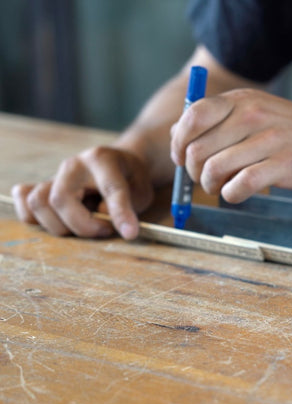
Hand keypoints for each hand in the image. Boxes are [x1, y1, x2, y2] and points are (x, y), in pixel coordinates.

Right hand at [11, 146, 153, 239]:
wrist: (120, 164)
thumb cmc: (132, 179)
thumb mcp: (142, 191)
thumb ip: (128, 204)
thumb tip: (101, 216)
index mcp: (102, 160)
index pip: (109, 188)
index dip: (120, 214)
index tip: (130, 234)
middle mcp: (74, 165)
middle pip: (60, 199)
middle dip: (83, 226)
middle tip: (105, 230)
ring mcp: (56, 175)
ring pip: (39, 203)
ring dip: (60, 226)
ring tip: (85, 227)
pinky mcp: (46, 187)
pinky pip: (26, 202)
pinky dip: (35, 217)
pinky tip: (58, 222)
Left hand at [170, 88, 291, 202]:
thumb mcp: (256, 111)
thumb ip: (218, 120)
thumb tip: (177, 135)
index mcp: (242, 100)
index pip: (191, 117)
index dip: (178, 143)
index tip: (180, 159)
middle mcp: (252, 115)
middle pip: (197, 150)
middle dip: (192, 172)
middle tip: (205, 179)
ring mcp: (269, 140)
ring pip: (214, 169)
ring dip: (210, 186)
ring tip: (221, 187)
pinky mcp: (283, 166)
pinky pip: (240, 186)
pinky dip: (231, 195)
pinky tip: (237, 194)